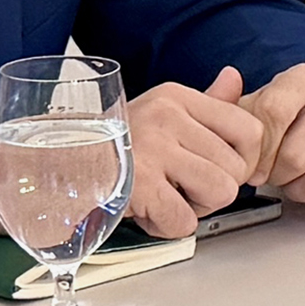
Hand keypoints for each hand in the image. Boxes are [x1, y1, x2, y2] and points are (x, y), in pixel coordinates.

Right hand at [120, 68, 269, 237]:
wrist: (54, 168)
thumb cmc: (113, 146)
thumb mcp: (161, 112)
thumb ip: (205, 104)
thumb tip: (234, 78)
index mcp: (177, 98)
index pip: (250, 130)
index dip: (244, 160)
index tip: (221, 170)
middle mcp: (167, 118)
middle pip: (236, 169)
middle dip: (212, 190)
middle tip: (178, 186)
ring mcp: (152, 150)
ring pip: (220, 193)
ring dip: (195, 208)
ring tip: (166, 197)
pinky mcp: (138, 185)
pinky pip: (185, 220)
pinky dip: (168, 227)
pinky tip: (148, 212)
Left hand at [239, 61, 304, 215]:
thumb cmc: (293, 117)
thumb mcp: (255, 106)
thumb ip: (227, 102)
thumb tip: (226, 81)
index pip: (271, 116)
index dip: (253, 153)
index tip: (249, 166)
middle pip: (294, 158)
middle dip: (276, 175)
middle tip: (276, 171)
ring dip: (301, 190)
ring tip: (300, 176)